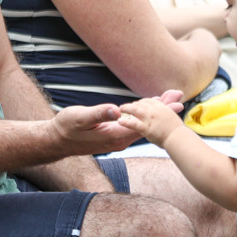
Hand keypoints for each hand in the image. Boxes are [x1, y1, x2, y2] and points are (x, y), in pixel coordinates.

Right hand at [46, 92, 181, 155]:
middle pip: (148, 124)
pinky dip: (144, 113)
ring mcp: (118, 137)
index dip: (160, 113)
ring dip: (155, 110)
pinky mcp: (114, 134)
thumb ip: (98, 114)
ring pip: (142, 123)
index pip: (145, 123)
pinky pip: (134, 123)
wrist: (57, 140)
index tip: (176, 103)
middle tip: (180, 96)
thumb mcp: (80, 118)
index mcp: (115, 135)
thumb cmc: (66, 127)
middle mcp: (120, 139)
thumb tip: (116, 110)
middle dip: (163, 109)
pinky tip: (149, 105)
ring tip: (170, 97)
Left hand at [117, 94, 188, 145]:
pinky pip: (134, 123)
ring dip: (127, 108)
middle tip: (125, 107)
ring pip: (135, 110)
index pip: (149, 101)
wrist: (179, 138)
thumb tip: (165, 118)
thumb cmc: (178, 133)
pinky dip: (126, 122)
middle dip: (133, 104)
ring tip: (120, 108)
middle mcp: (155, 111)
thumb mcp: (173, 120)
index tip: (136, 104)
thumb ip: (166, 116)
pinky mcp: (147, 128)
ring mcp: (151, 119)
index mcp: (162, 108)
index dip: (141, 102)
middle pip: (141, 104)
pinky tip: (120, 121)